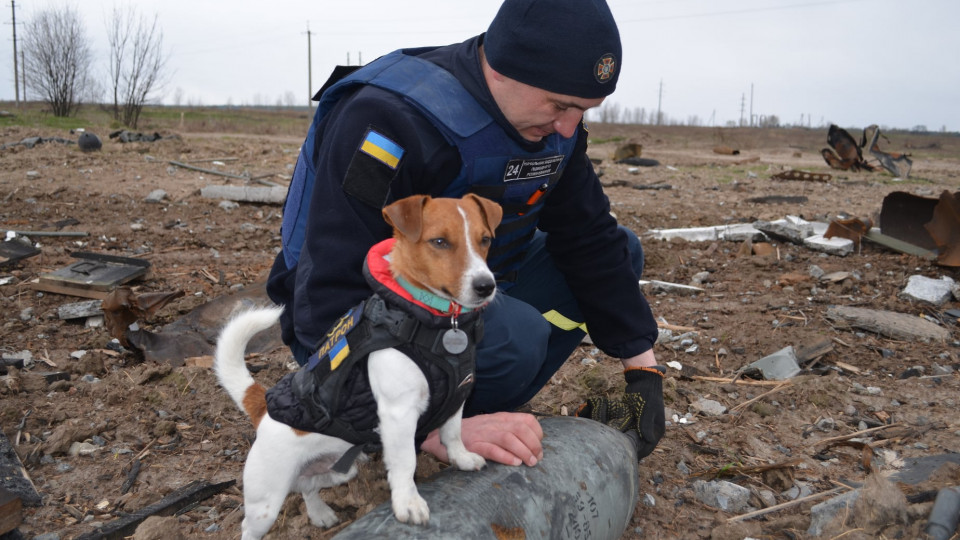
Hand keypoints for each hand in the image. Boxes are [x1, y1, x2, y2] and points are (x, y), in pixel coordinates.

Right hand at [420, 412, 542, 466]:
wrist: (441, 436)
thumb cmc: (470, 435)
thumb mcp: (491, 427)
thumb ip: (508, 431)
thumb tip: (529, 444)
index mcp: (500, 418)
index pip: (526, 420)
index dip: (537, 433)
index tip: (539, 447)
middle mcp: (493, 423)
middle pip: (521, 428)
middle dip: (534, 444)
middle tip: (537, 459)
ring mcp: (483, 433)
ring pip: (509, 438)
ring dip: (523, 451)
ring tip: (529, 463)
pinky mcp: (473, 445)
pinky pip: (492, 449)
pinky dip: (506, 456)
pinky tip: (514, 463)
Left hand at [576, 366, 664, 459]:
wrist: (643, 380)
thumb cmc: (646, 395)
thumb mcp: (647, 410)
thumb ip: (646, 425)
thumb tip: (648, 440)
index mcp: (657, 430)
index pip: (648, 447)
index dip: (638, 453)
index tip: (625, 457)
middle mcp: (652, 430)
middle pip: (641, 445)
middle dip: (631, 450)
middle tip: (617, 454)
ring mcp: (644, 425)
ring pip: (635, 439)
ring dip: (628, 443)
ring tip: (615, 448)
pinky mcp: (636, 420)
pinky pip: (631, 432)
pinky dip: (625, 435)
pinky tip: (615, 438)